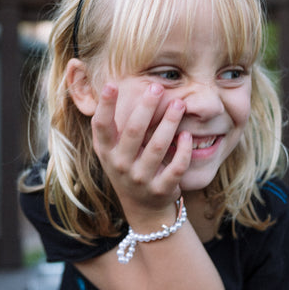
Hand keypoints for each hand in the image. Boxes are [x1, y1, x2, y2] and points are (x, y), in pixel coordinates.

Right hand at [91, 82, 192, 222]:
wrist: (141, 205)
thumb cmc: (127, 164)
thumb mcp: (112, 148)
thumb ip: (111, 125)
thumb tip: (109, 84)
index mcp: (106, 151)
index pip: (101, 126)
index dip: (104, 106)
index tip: (111, 84)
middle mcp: (120, 165)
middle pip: (133, 131)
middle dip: (146, 107)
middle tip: (157, 88)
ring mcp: (140, 179)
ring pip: (157, 147)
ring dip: (169, 123)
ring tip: (179, 104)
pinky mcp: (161, 189)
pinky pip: (176, 168)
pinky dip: (183, 150)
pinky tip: (187, 135)